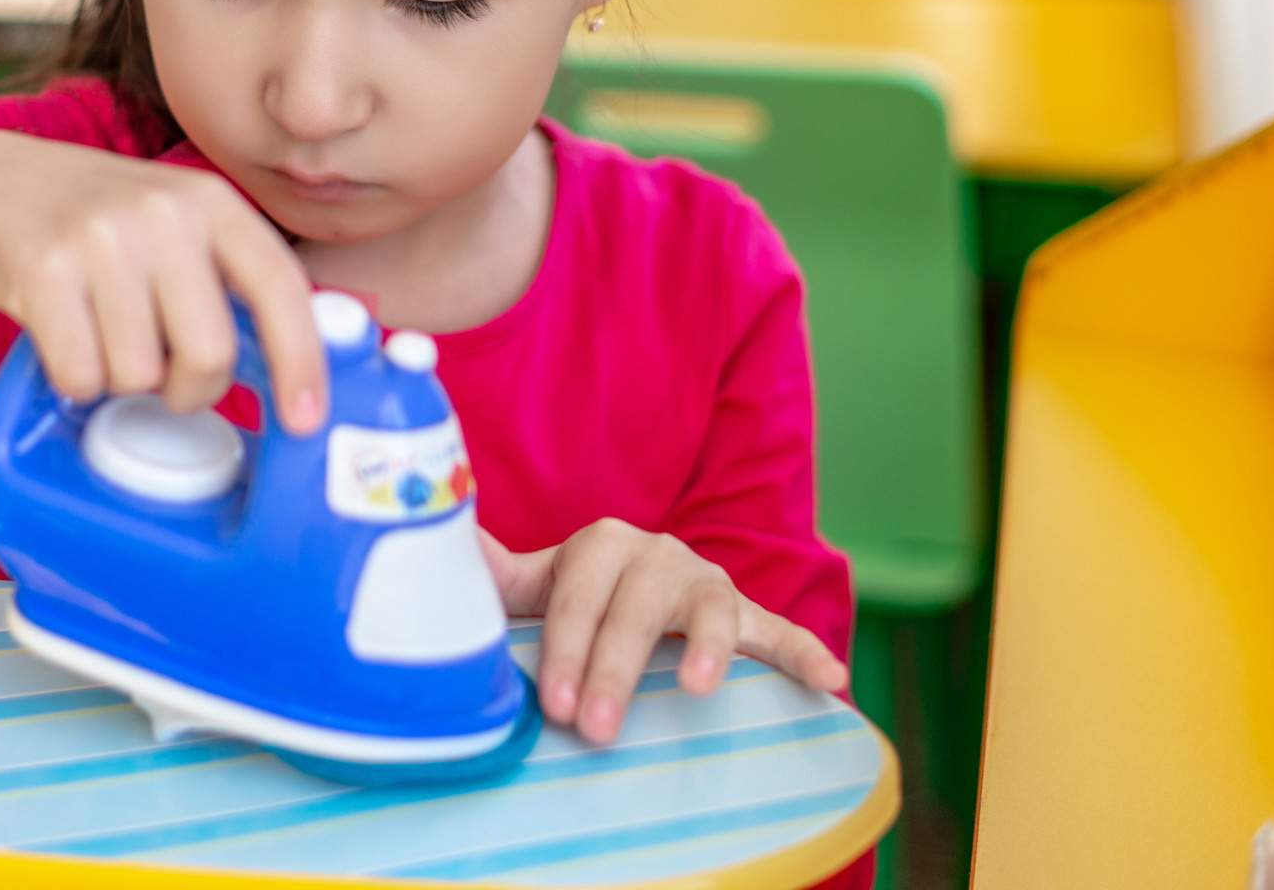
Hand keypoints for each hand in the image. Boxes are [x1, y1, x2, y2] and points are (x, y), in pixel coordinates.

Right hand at [0, 127, 327, 430]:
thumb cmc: (93, 221)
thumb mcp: (172, 223)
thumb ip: (225, 279)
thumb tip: (291, 369)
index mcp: (211, 202)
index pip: (280, 288)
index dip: (302, 362)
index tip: (305, 421)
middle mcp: (163, 212)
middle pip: (209, 352)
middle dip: (189, 390)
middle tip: (164, 380)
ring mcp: (101, 238)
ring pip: (139, 374)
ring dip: (120, 381)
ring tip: (100, 335)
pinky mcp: (42, 270)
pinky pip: (80, 374)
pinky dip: (75, 381)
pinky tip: (64, 339)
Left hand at [481, 519, 847, 743]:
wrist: (631, 594)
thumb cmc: (574, 603)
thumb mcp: (531, 589)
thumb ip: (491, 576)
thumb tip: (442, 546)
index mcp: (599, 547)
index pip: (577, 594)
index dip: (563, 647)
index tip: (549, 703)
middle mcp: (656, 556)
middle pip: (638, 608)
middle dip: (615, 669)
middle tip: (595, 728)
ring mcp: (707, 586)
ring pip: (712, 609)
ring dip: (710, 647)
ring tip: (701, 689)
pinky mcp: (751, 619)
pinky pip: (784, 632)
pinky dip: (806, 654)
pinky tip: (830, 680)